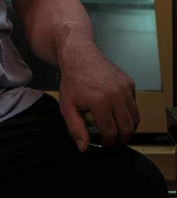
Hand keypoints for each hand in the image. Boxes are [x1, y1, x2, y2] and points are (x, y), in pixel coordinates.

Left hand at [58, 36, 139, 151]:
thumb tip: (83, 147)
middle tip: (114, 140)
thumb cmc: (72, 79)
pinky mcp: (129, 82)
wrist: (79, 55)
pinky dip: (129, 112)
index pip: (111, 132)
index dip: (108, 142)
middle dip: (121, 139)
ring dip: (129, 127)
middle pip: (127, 128)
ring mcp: (124, 88)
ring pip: (135, 118)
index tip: (104, 143)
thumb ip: (75, 128)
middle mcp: (115, 95)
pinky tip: (118, 111)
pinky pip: (134, 104)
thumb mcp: (67, 105)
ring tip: (119, 130)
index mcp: (99, 102)